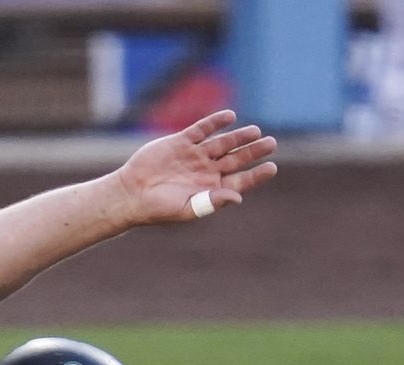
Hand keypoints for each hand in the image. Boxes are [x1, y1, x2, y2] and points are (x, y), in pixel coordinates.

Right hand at [112, 110, 278, 225]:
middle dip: (253, 151)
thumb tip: (237, 198)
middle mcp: (207, 171)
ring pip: (222, 143)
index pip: (240, 180)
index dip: (256, 174)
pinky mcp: (181, 142)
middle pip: (236, 158)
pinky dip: (215, 122)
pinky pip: (201, 129)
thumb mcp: (188, 209)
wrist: (132, 194)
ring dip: (238, 136)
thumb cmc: (160, 209)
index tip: (272, 167)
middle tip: (272, 143)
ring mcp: (195, 155)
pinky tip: (229, 116)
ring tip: (256, 131)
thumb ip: (212, 203)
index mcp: (212, 189)